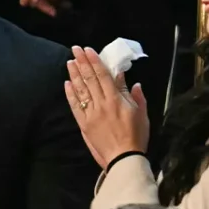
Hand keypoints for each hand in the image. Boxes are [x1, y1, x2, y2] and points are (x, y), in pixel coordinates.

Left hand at [63, 46, 148, 168]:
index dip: (94, 61)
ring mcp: (91, 114)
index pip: (103, 75)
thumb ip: (135, 96)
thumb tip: (129, 80)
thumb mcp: (141, 113)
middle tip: (75, 49)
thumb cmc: (136, 136)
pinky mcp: (84, 124)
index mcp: (116, 100)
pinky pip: (75, 106)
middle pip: (89, 79)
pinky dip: (70, 94)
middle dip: (82, 62)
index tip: (88, 50)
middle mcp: (101, 104)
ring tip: (70, 62)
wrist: (124, 158)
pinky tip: (67, 84)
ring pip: (80, 90)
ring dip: (74, 74)